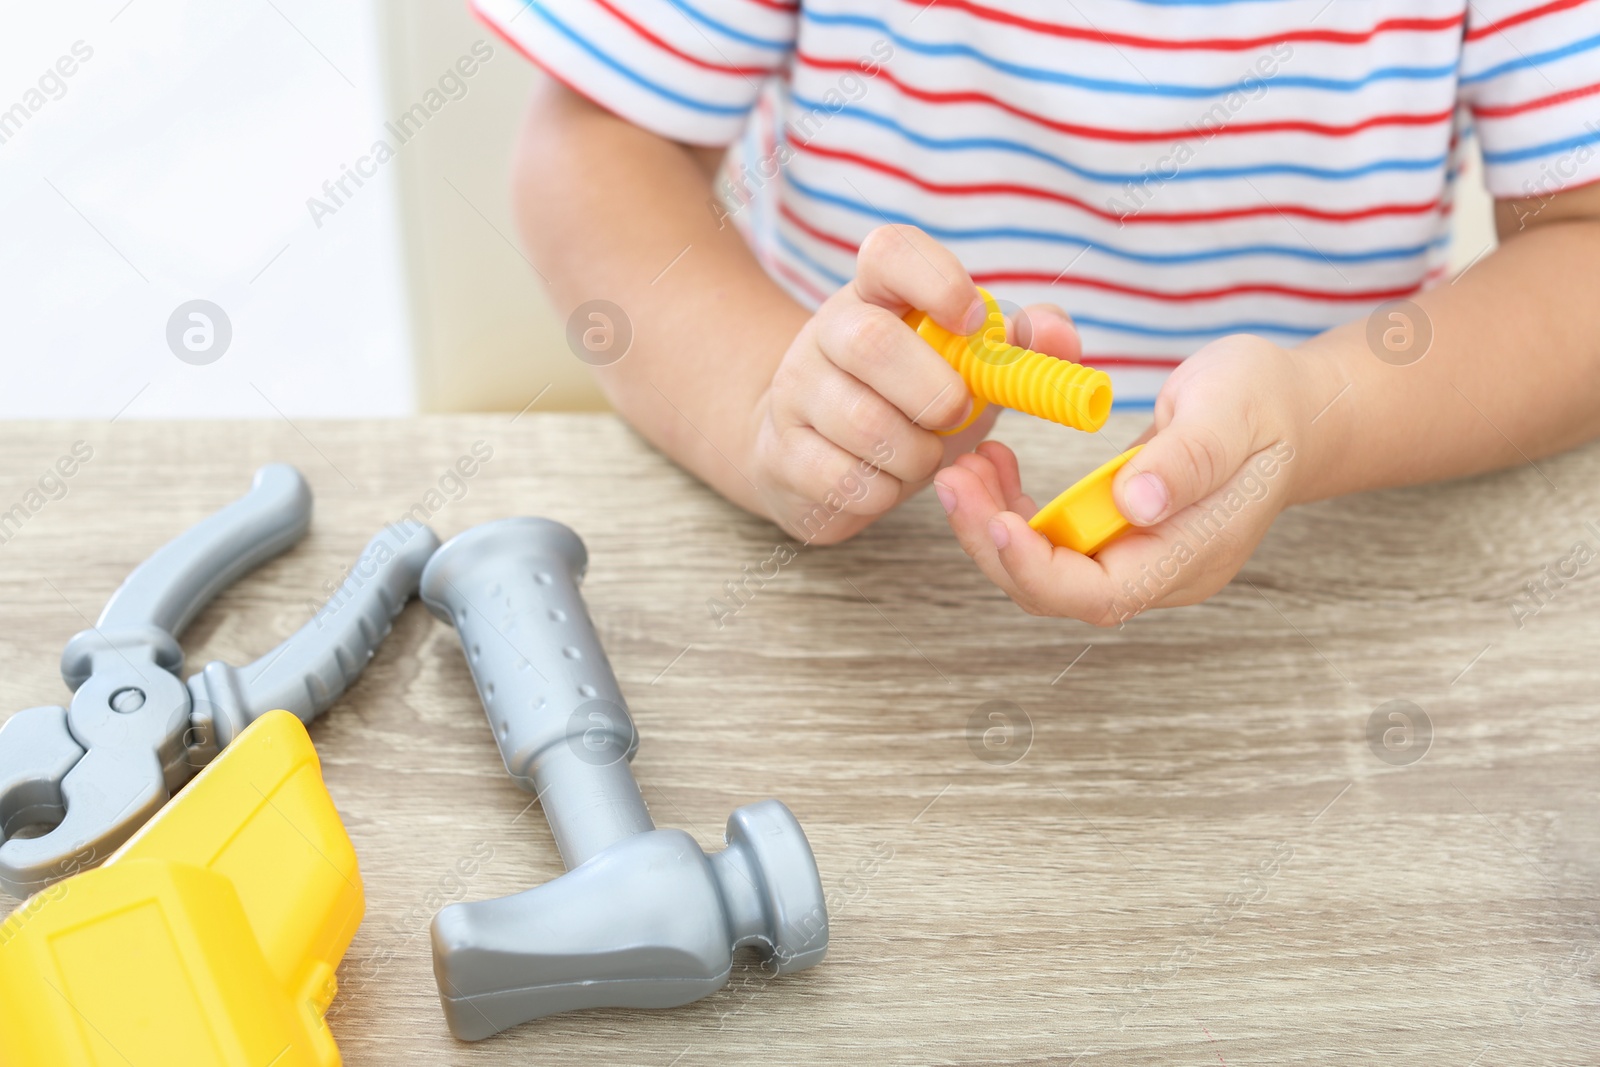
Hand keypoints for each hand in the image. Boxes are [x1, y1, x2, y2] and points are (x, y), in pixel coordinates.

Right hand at [748, 225, 1089, 544]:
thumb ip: (1022, 347)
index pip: (890, 251)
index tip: (972, 323)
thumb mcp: (968, 368)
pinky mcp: (780, 453)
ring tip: (921, 454)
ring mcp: (795, 392)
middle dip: (933, 391)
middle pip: (870, 342)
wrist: (817, 450)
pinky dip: (882, 492)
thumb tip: (1058, 336)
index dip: (936, 280)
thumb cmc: (908, 400)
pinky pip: (844, 480)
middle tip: (955, 415)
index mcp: (876, 294)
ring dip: (915, 454)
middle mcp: (826, 332)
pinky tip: (883, 482)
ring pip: (862, 423)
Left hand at [934, 334, 1335, 622]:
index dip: (1040, 568)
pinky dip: (1012, 509)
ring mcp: (1135, 558)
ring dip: (993, 524)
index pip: (1101, 594)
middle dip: (994, 542)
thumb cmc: (1266, 403)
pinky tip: (994, 466)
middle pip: (1057, 590)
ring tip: (964, 468)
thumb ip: (1188, 458)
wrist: (1292, 409)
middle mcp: (1158, 572)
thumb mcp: (1234, 410)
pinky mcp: (1115, 536)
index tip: (996, 522)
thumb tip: (1137, 503)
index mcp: (1191, 555)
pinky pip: (1050, 541)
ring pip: (1043, 569)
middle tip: (953, 481)